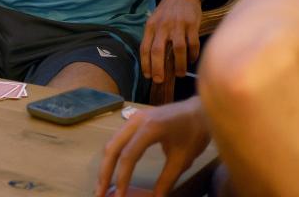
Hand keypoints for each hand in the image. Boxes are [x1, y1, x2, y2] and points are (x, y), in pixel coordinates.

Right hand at [96, 98, 210, 196]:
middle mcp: (135, 120)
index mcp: (150, 128)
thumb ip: (167, 180)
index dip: (121, 178)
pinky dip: (113, 156)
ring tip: (102, 185)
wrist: (199, 110)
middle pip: (112, 147)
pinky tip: (112, 169)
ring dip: (106, 164)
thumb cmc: (195, 133)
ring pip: (112, 142)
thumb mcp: (183, 160)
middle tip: (99, 193)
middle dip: (104, 172)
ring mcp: (133, 118)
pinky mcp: (134, 120)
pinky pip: (118, 139)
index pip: (128, 155)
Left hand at [141, 0, 201, 82]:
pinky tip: (192, 60)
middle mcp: (162, 26)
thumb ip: (154, 37)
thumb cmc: (167, 11)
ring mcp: (177, 25)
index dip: (145, 63)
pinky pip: (193, 43)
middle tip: (160, 80)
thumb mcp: (155, 20)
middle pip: (158, 50)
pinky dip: (193, 55)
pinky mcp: (192, 24)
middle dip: (158, 68)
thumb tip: (155, 61)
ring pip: (178, 49)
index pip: (145, 47)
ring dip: (179, 65)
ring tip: (180, 74)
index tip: (148, 76)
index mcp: (151, 26)